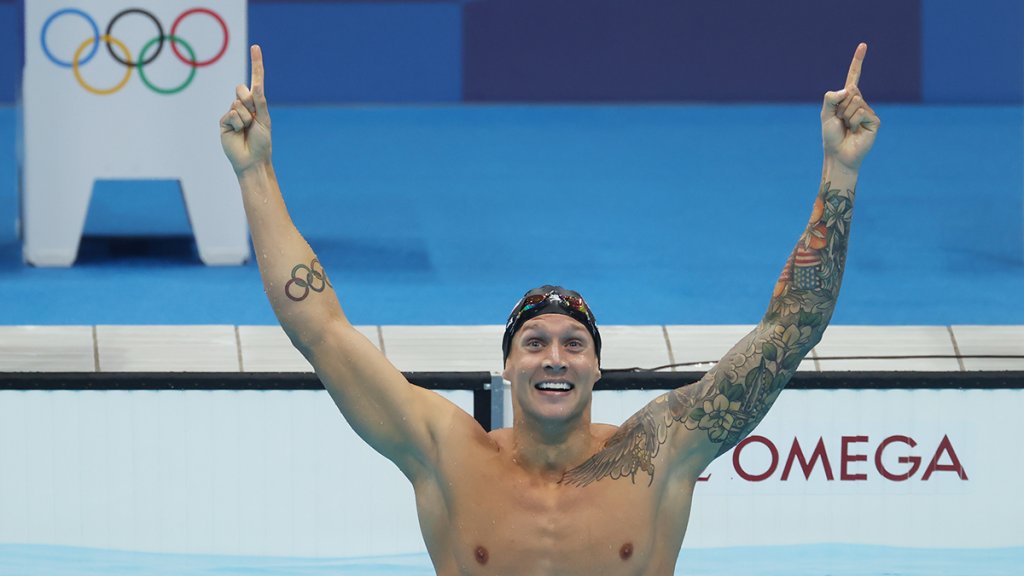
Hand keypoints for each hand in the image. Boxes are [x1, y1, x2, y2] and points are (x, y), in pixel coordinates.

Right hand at [220, 45, 270, 174]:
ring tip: (247, 130)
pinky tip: (238, 133)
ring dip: (245, 118)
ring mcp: (232, 113)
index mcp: (256, 104)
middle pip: (241, 89)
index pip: (256, 80)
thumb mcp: (264, 119)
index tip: (256, 47)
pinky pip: (231, 114)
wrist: (252, 160)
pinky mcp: (224, 122)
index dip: (256, 64)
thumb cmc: (262, 142)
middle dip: (249, 102)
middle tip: (252, 120)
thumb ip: (260, 102)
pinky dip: (238, 124)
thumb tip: (256, 85)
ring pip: (237, 104)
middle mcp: (243, 106)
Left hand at [821, 43, 879, 172]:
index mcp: (847, 99)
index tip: (863, 44)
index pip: (854, 76)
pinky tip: (856, 131)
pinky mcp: (874, 121)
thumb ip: (831, 99)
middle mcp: (859, 102)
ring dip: (846, 116)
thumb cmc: (831, 136)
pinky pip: (862, 112)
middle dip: (840, 108)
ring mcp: (868, 111)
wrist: (839, 155)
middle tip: (840, 122)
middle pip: (850, 92)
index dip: (858, 61)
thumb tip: (848, 89)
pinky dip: (854, 121)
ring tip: (847, 128)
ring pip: (855, 102)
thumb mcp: (826, 115)